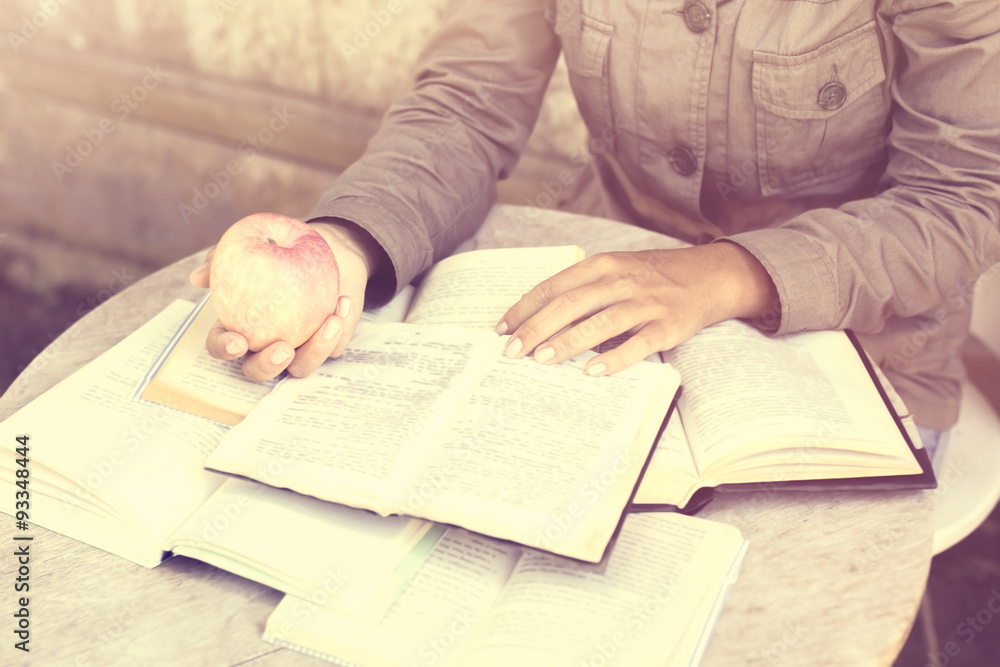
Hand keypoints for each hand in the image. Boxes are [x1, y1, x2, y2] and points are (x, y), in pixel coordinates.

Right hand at [188, 219, 383, 381]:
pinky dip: (341, 328)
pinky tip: (343, 303)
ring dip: (316, 350)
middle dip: (268, 366)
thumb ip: (222, 259)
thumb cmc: (282, 249)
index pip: (222, 346)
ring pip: (300, 368)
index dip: (224, 348)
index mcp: (240, 326)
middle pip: (257, 371)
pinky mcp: (328, 346)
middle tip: (283, 348)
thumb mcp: (255, 246)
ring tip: (330, 320)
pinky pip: (333, 348)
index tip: (238, 340)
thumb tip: (198, 276)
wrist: (327, 250)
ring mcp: (299, 350)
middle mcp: (266, 345)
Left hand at [496, 242, 778, 375]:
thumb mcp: (616, 270)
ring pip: (600, 322)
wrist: (711, 275)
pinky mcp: (668, 325)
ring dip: (568, 341)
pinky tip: (593, 371)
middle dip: (537, 327)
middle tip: (512, 350)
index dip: (526, 307)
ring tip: (541, 359)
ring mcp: (646, 302)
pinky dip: (615, 358)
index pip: (555, 286)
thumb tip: (541, 320)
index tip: (502, 328)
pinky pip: (638, 343)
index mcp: (603, 265)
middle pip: (571, 303)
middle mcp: (621, 280)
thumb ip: (583, 289)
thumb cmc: (653, 277)